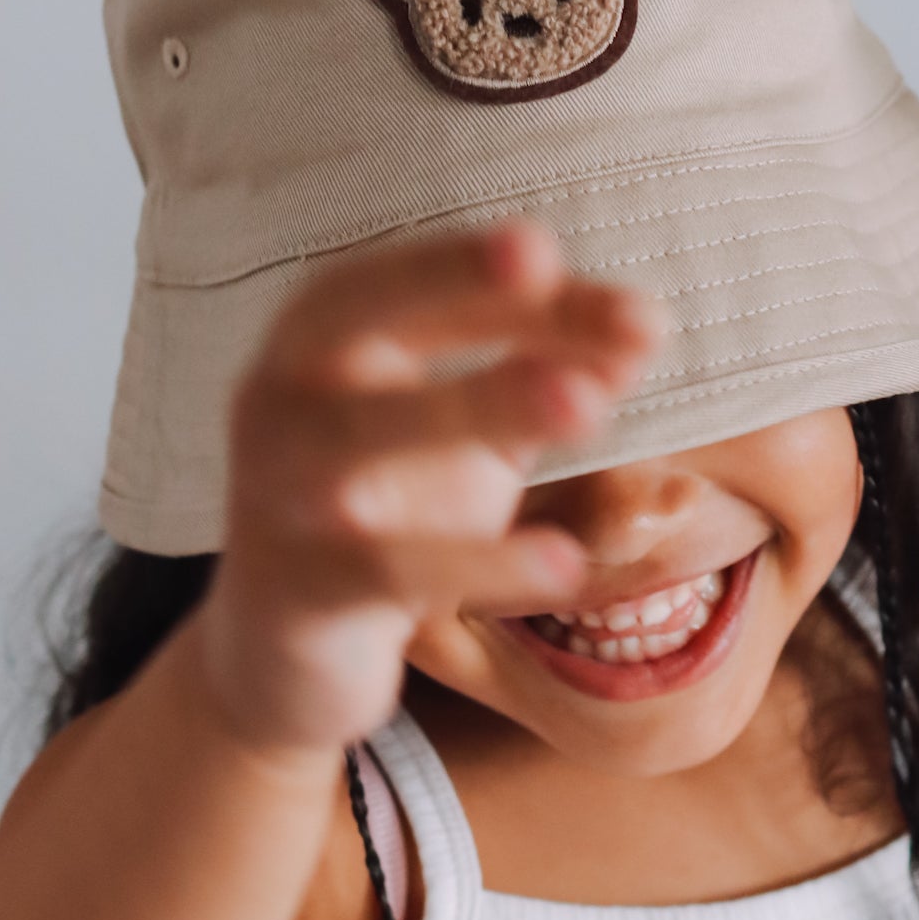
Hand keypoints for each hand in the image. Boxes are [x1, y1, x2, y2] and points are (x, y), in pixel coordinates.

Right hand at [189, 217, 668, 757]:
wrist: (280, 658)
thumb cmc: (388, 514)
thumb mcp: (474, 439)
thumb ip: (547, 378)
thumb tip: (642, 332)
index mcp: (321, 341)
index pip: (408, 281)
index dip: (493, 271)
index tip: (585, 268)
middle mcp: (281, 398)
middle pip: (354, 317)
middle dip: (447, 280)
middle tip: (543, 261)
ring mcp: (276, 493)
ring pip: (365, 438)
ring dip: (477, 406)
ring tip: (589, 405)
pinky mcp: (298, 591)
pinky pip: (389, 569)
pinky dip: (481, 563)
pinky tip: (565, 562)